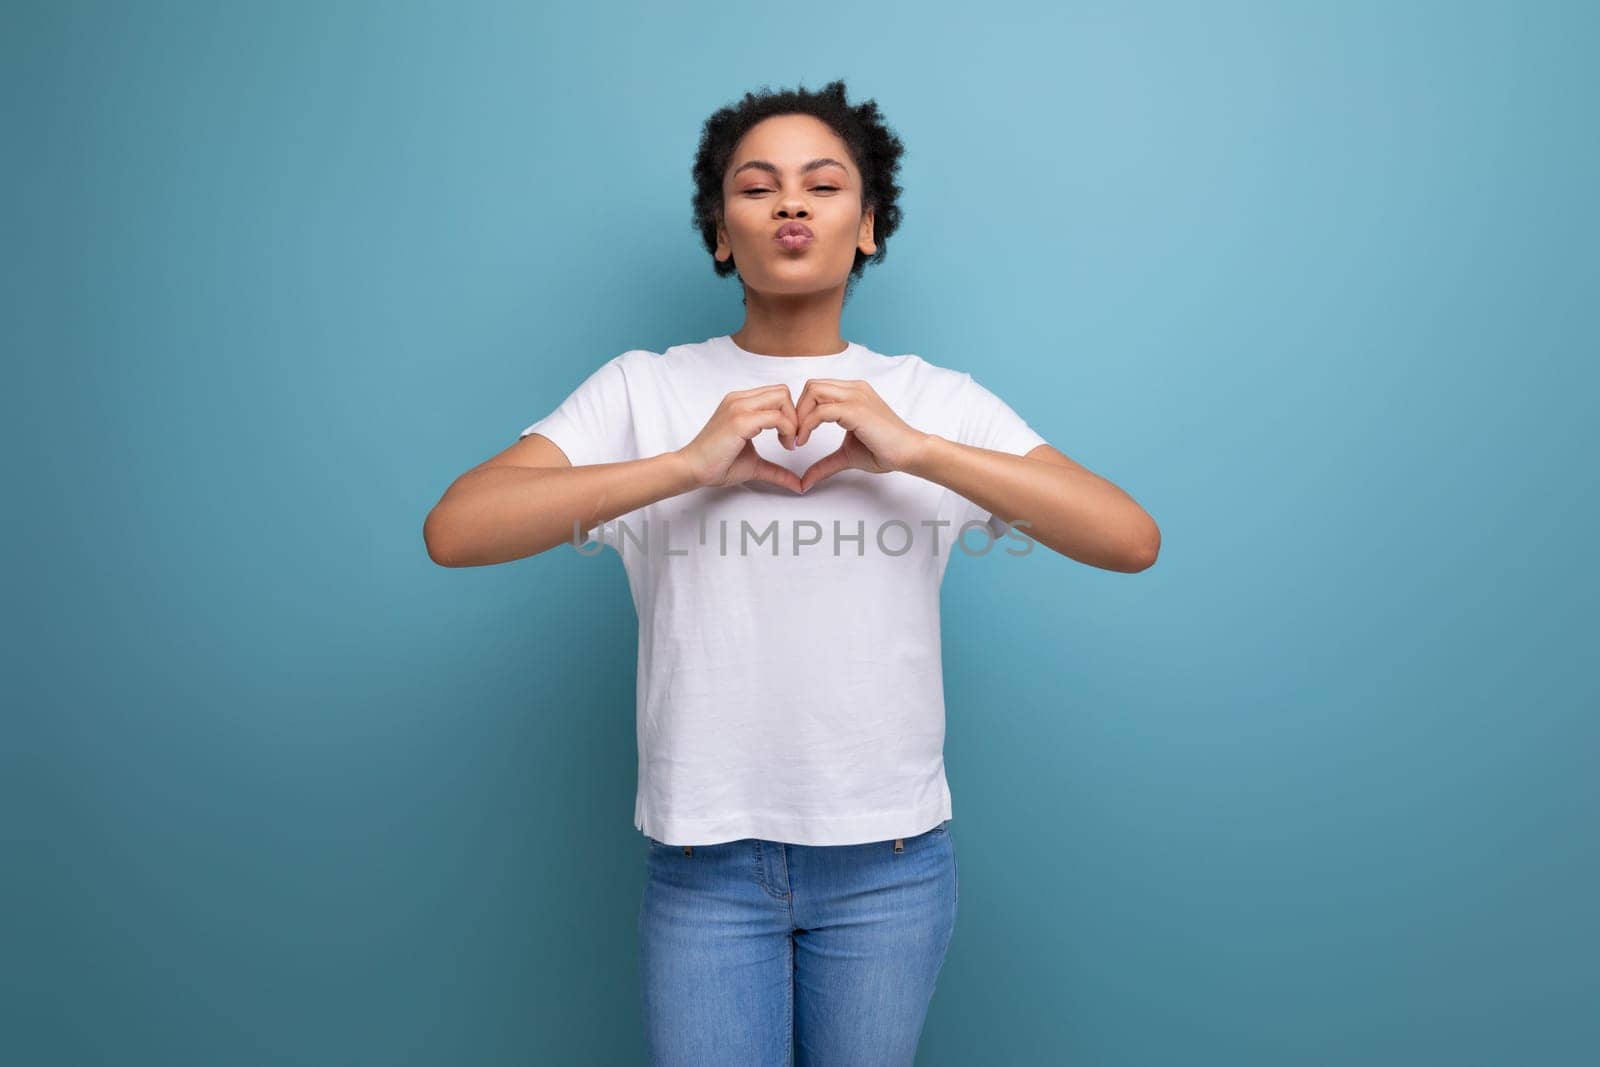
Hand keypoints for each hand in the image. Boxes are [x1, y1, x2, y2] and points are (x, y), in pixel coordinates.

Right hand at [676, 384, 802, 492]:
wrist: (692, 470)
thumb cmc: (717, 464)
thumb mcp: (755, 464)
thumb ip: (777, 470)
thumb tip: (798, 485)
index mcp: (740, 403)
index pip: (776, 394)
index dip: (790, 414)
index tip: (790, 438)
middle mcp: (739, 400)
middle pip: (783, 391)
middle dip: (795, 415)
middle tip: (793, 439)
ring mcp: (738, 407)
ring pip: (782, 397)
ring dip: (793, 421)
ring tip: (788, 443)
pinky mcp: (739, 420)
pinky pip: (776, 416)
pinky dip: (788, 430)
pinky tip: (784, 446)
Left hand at [793, 379, 929, 492]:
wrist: (909, 453)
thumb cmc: (884, 450)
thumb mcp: (846, 456)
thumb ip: (824, 464)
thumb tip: (805, 481)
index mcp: (852, 393)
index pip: (816, 389)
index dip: (802, 410)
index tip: (797, 435)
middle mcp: (853, 390)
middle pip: (811, 386)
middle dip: (796, 410)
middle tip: (793, 436)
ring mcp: (855, 397)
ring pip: (813, 392)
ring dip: (799, 416)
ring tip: (797, 439)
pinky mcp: (856, 410)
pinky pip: (821, 411)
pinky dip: (807, 425)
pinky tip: (804, 442)